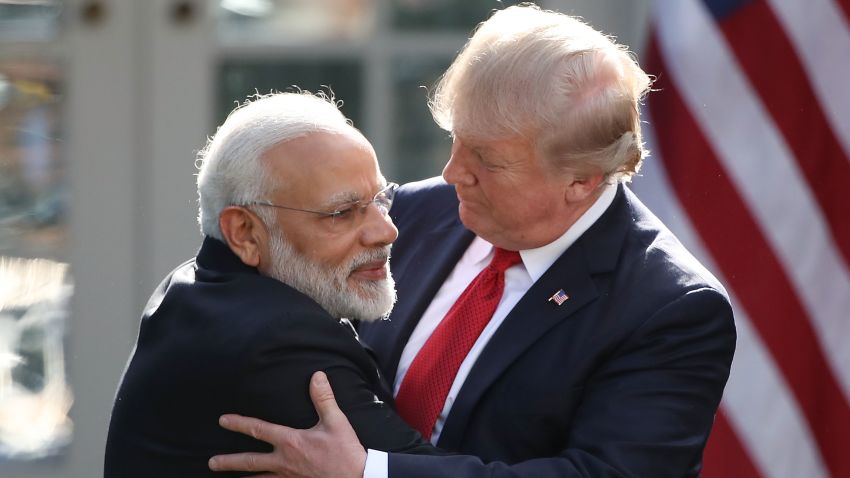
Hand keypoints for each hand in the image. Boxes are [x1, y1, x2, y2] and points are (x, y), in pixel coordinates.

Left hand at [208, 371, 366, 477]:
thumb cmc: (345, 451)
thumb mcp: (336, 422)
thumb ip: (323, 398)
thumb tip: (317, 376)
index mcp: (291, 442)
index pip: (259, 430)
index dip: (239, 423)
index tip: (223, 420)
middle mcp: (284, 462)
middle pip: (250, 462)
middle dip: (229, 461)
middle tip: (211, 462)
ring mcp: (289, 477)